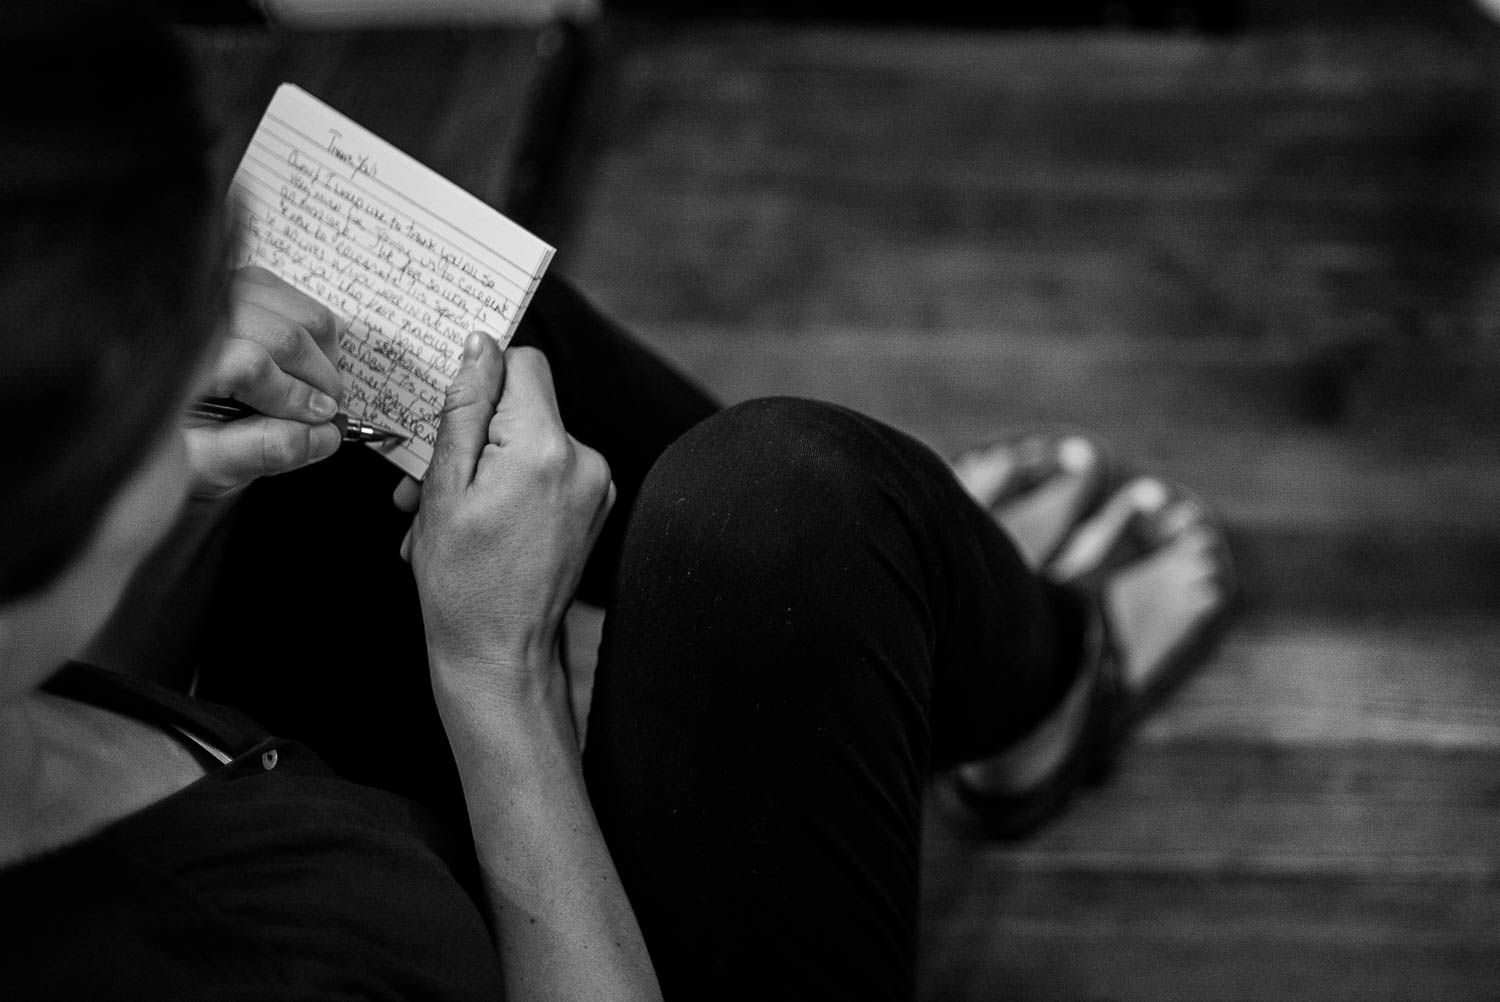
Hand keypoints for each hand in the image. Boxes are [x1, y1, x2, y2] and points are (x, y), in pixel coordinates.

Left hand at [184, 267, 344, 496]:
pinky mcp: (243, 284)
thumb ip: (263, 450)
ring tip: (317, 390)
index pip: (250, 365)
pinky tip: (306, 366)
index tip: (318, 421)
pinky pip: (302, 301)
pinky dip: (319, 336)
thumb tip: (324, 435)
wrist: (165, 409)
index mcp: (173, 360)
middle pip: (284, 336)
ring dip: (325, 356)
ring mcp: (220, 291)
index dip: (293, 396)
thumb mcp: (209, 463)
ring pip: (303, 314)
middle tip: (326, 412)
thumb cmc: (179, 438)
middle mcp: (193, 313)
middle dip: (318, 379)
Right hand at [407, 333, 614, 709]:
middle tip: (427, 485)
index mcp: (545, 449)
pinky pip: (548, 470)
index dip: (481, 382)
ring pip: (531, 440)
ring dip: (485, 467)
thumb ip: (464, 408)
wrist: (501, 656)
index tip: (449, 418)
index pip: (524, 363)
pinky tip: (480, 524)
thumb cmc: (463, 584)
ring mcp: (597, 486)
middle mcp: (585, 461)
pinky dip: (511, 487)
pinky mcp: (596, 506)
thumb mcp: (444, 487)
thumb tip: (480, 346)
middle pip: (525, 405)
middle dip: (472, 434)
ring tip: (448, 517)